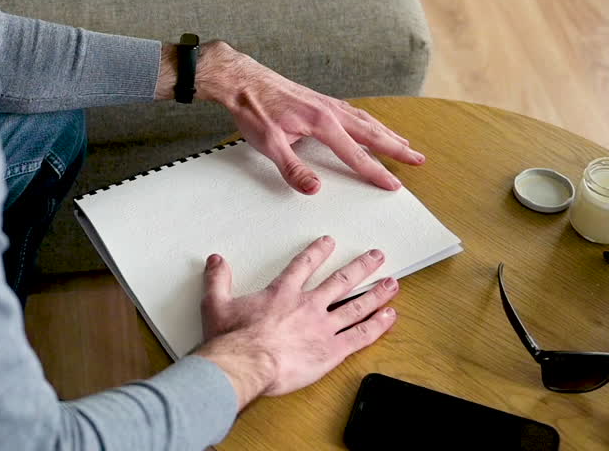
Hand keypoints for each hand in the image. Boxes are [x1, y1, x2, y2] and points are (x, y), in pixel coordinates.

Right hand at [193, 237, 398, 406]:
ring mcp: (322, 327)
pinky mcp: (331, 351)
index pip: (304, 265)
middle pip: (341, 281)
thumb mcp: (217, 304)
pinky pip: (360, 336)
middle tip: (376, 256)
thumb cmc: (232, 339)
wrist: (245, 365)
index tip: (329, 242)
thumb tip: (216, 262)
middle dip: (361, 267)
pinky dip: (377, 326)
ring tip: (392, 284)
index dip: (317, 252)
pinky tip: (389, 318)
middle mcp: (307, 306)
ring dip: (376, 293)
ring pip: (356, 305)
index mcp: (282, 293)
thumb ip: (218, 280)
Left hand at [198, 41, 424, 193]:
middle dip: (397, 147)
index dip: (376, 172)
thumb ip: (293, 169)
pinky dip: (368, 120)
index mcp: (322, 123)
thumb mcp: (268, 144)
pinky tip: (369, 124)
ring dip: (386, 133)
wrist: (242, 79)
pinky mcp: (319, 99)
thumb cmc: (254, 109)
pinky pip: (353, 111)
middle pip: (372, 133)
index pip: (356, 154)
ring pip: (365, 120)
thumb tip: (315, 189)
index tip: (395, 185)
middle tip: (420, 158)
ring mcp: (326, 102)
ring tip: (404, 142)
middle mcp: (331, 110)